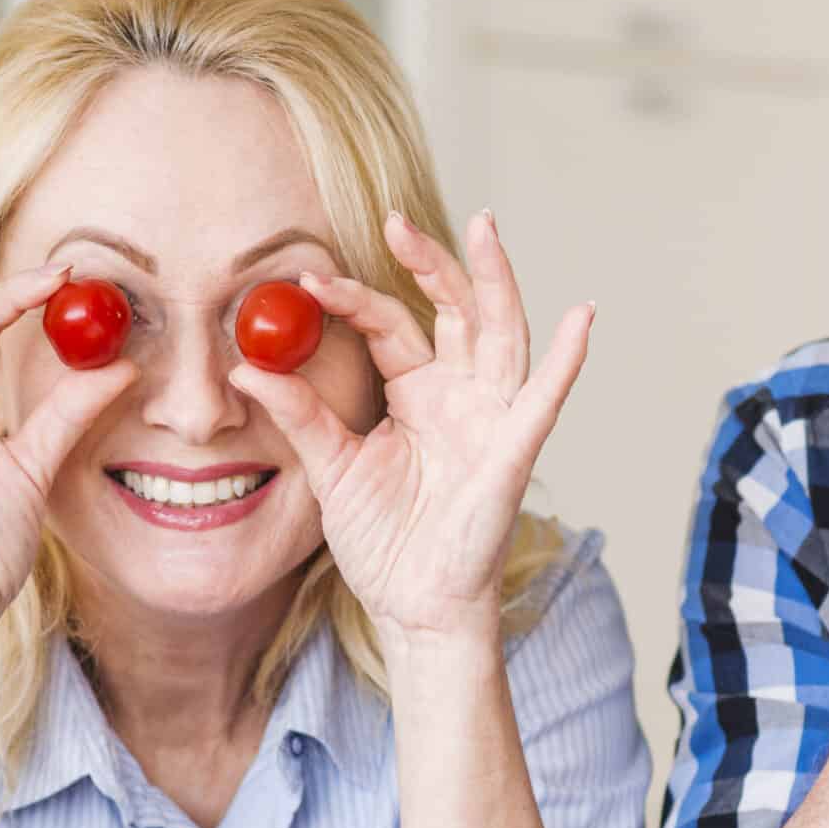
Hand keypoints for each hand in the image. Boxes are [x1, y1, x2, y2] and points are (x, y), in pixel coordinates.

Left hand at [229, 210, 591, 651]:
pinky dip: (566, 361)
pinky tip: (581, 320)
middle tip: (395, 221)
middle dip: (430, 262)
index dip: (354, 297)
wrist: (411, 606)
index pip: (390, 324)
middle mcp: (460, 394)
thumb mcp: (330, 468)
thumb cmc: (382, 542)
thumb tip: (247, 369)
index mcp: (416, 392)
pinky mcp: (513, 452)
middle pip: (454, 309)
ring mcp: (491, 418)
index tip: (308, 278)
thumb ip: (299, 414)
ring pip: (501, 333)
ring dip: (496, 280)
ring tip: (485, 228)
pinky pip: (544, 400)